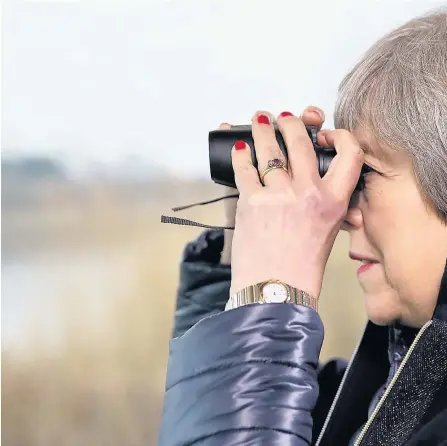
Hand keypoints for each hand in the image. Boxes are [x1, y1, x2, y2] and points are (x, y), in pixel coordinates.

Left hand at [230, 109, 363, 298]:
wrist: (276, 290)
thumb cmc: (302, 268)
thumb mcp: (328, 232)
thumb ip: (326, 204)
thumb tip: (321, 185)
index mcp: (334, 202)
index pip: (349, 154)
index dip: (340, 135)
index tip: (326, 132)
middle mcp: (308, 193)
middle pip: (300, 142)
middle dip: (290, 123)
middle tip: (283, 117)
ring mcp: (279, 195)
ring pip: (269, 149)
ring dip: (262, 131)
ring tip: (259, 120)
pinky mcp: (251, 202)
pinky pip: (244, 168)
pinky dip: (240, 155)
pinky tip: (239, 149)